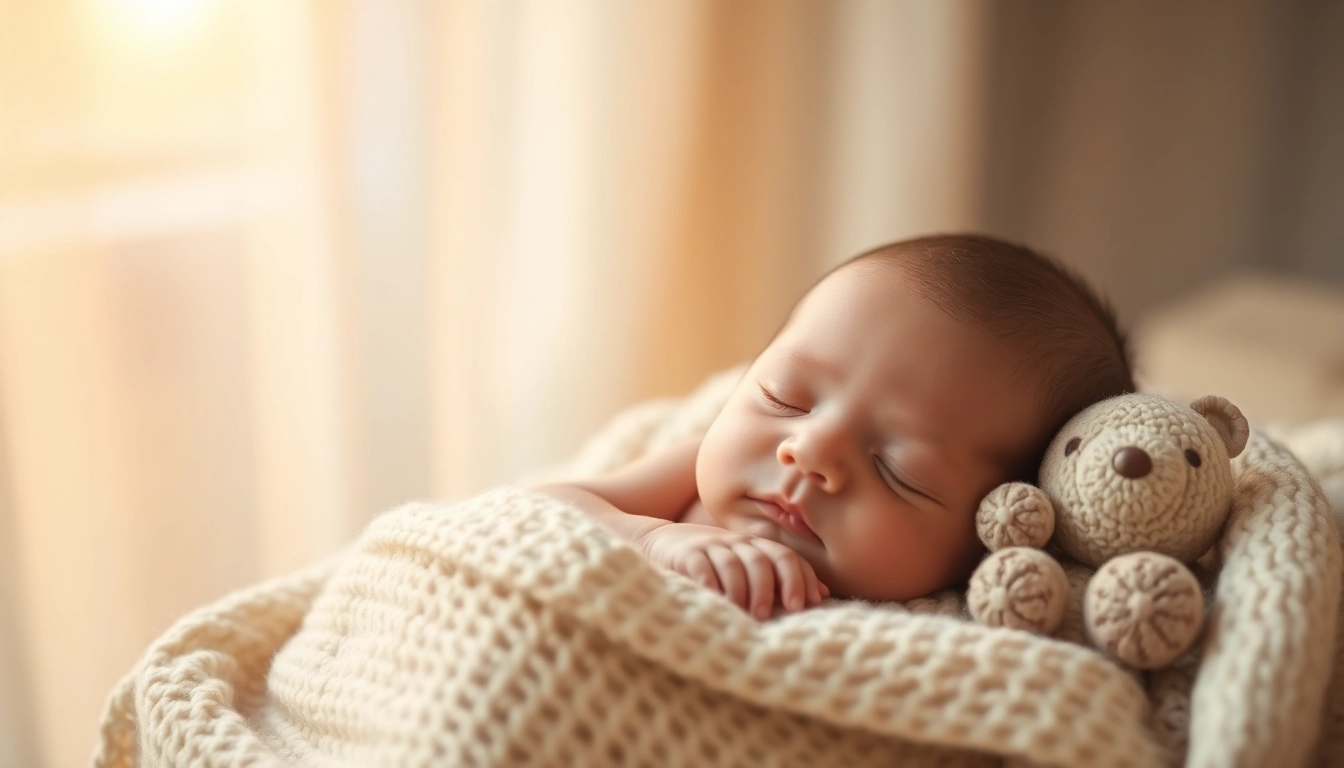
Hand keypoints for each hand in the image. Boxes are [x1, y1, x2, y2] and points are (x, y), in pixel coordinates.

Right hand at [637, 523, 829, 618]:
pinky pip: (701, 565)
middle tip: (771, 614)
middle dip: (772, 587)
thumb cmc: (711, 564)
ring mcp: (711, 546)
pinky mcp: (686, 555)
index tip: (805, 605)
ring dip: (744, 590)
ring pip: (735, 563)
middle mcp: (736, 544)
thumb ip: (779, 579)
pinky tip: (715, 600)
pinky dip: (711, 582)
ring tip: (748, 613)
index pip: (785, 557)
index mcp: (755, 547)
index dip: (799, 578)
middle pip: (763, 559)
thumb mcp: (746, 568)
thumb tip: (823, 593)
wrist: (662, 542)